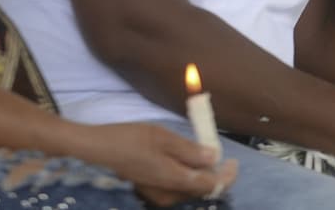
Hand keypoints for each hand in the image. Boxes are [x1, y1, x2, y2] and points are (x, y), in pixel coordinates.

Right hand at [79, 123, 236, 205]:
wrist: (100, 149)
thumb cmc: (132, 139)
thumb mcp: (164, 138)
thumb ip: (190, 150)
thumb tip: (214, 158)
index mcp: (175, 180)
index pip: (211, 185)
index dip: (226, 175)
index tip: (234, 161)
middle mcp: (169, 194)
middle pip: (201, 190)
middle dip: (216, 175)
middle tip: (223, 157)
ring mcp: (158, 195)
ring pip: (189, 190)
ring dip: (202, 176)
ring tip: (206, 156)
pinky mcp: (151, 191)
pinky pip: (177, 188)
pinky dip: (187, 177)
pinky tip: (185, 162)